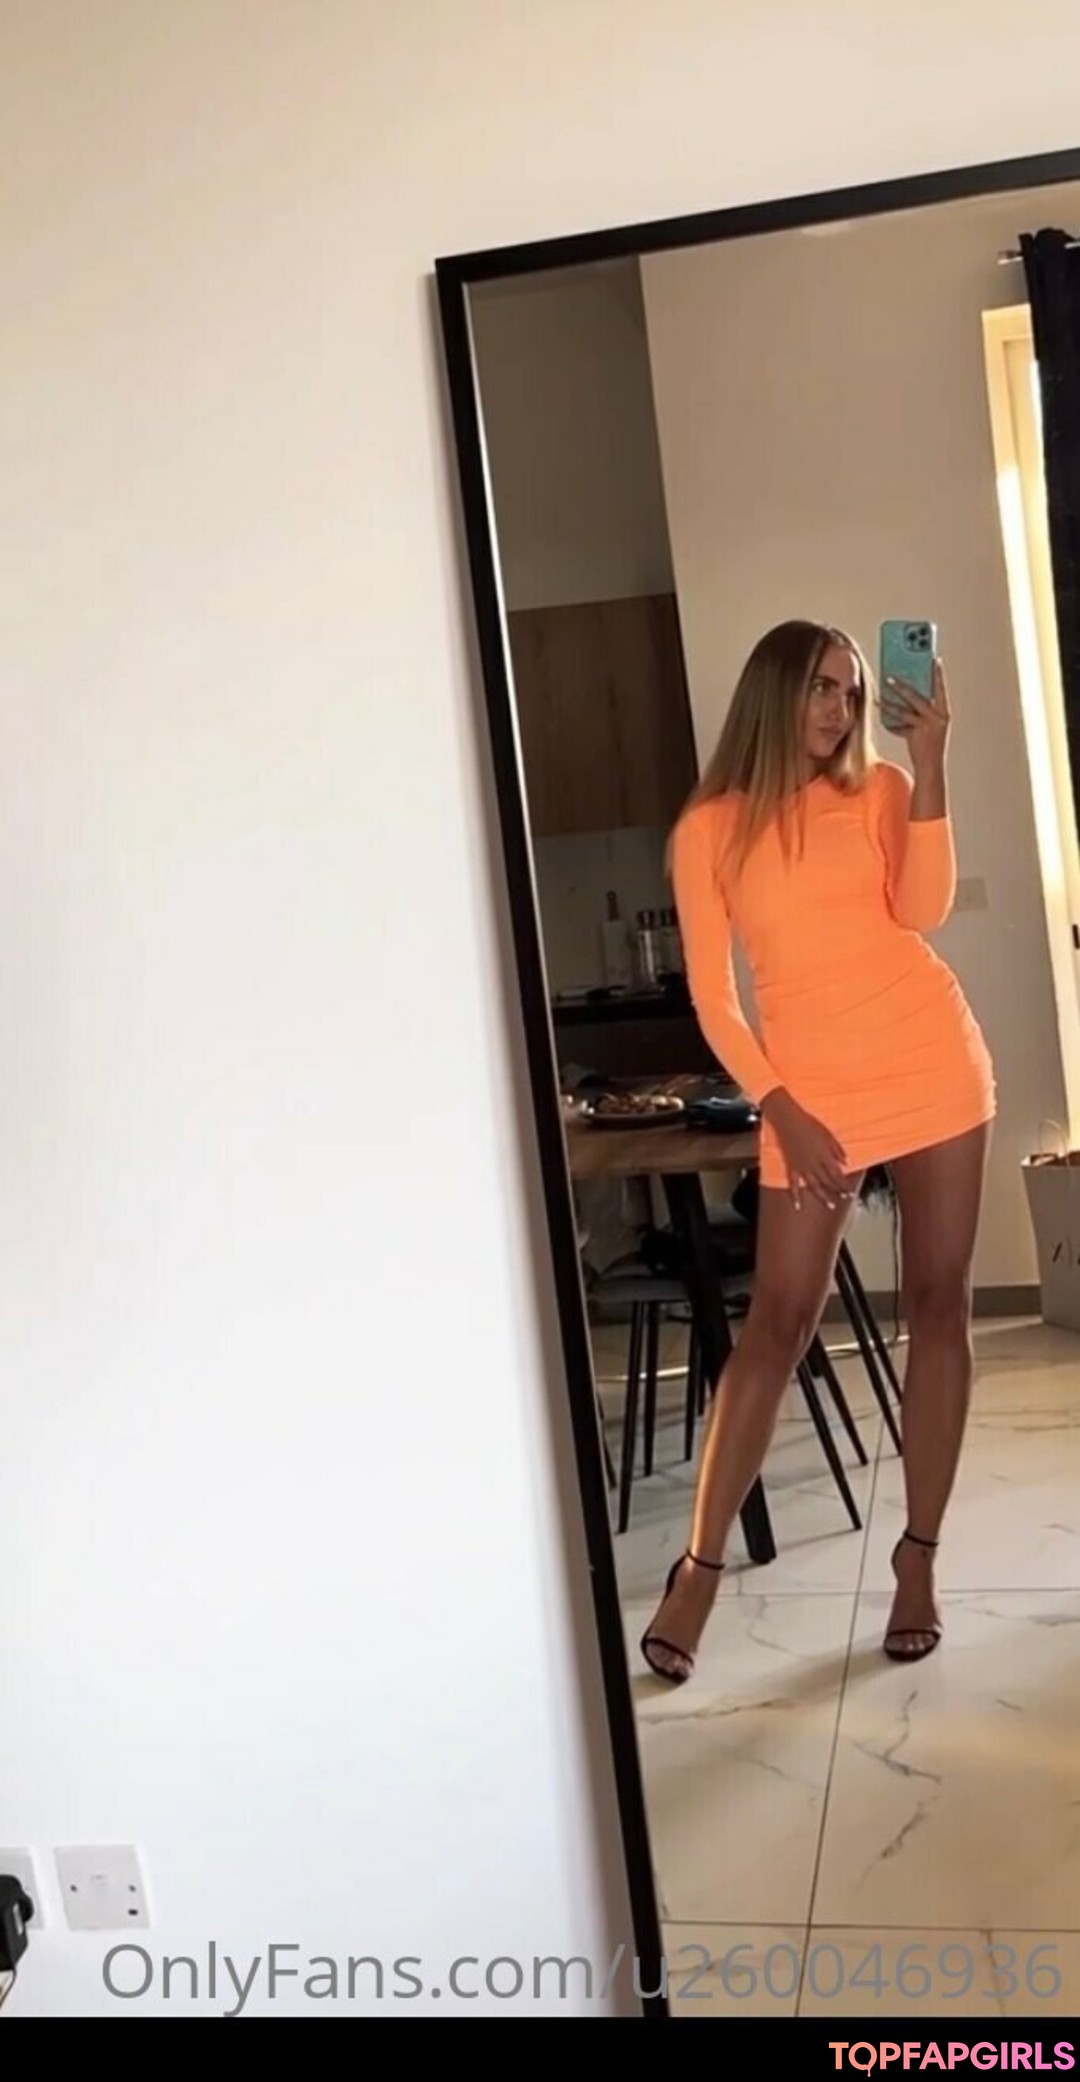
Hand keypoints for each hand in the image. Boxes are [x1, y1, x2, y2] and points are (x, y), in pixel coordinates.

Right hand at [761, 1089, 850, 1209]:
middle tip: (845, 1198)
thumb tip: (846, 1163)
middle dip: (837, 1190)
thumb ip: (838, 1150)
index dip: (844, 1185)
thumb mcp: (828, 1134)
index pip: (837, 1175)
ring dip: (823, 1197)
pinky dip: (795, 1196)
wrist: (788, 1120)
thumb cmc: (809, 1124)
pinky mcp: (791, 1166)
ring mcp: (801, 1167)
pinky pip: (793, 1184)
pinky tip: (798, 1206)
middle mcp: (813, 1164)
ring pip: (814, 1186)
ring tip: (830, 1205)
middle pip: (828, 1181)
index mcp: (824, 1156)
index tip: (850, 1192)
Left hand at [881, 657, 950, 775]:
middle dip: (902, 686)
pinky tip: (881, 715)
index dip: (938, 673)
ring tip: (879, 693)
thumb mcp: (931, 724)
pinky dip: (890, 722)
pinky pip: (900, 725)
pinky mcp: (916, 735)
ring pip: (905, 710)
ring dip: (890, 701)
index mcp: (944, 712)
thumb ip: (923, 710)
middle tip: (890, 675)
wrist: (931, 767)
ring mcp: (927, 726)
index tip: (934, 658)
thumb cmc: (930, 744)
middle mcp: (938, 717)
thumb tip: (906, 691)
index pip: (940, 688)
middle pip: (917, 696)